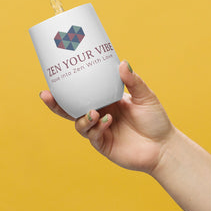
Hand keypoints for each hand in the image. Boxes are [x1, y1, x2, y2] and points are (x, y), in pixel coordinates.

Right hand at [40, 61, 174, 173]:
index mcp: (104, 100)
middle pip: (69, 109)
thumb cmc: (155, 120)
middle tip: (46, 95)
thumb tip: (122, 62)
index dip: (65, 87)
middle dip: (55, 104)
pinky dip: (96, 127)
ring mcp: (98, 130)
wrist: (164, 147)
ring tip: (94, 112)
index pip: (80, 93)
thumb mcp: (145, 96)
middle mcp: (97, 114)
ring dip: (82, 117)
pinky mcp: (102, 144)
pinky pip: (92, 135)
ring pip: (78, 123)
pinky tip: (107, 121)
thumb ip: (133, 81)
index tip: (54, 75)